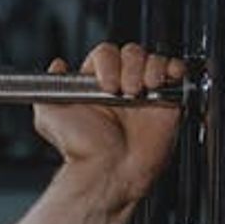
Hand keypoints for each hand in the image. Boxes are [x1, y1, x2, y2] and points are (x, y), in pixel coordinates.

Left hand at [32, 42, 188, 201]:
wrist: (110, 171)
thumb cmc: (82, 150)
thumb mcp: (48, 116)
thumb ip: (48, 88)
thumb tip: (56, 66)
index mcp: (96, 85)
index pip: (106, 54)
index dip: (107, 62)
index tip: (105, 84)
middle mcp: (121, 86)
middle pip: (131, 52)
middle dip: (130, 66)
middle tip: (125, 91)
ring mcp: (144, 94)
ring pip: (153, 59)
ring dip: (149, 69)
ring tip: (141, 92)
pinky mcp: (167, 103)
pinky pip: (176, 73)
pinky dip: (173, 69)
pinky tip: (161, 83)